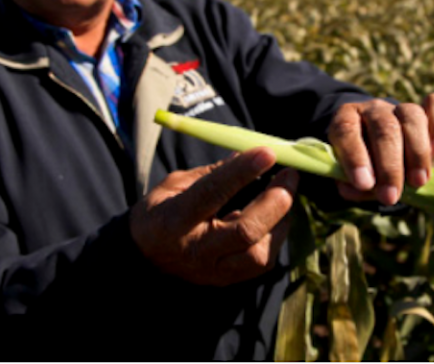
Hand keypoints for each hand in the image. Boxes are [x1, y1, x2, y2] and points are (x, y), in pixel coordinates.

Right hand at [129, 148, 298, 286]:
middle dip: (275, 201)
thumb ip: (212, 172)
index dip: (242, 172)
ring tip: (284, 195)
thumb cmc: (160, 213)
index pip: (213, 193)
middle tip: (289, 176)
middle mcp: (196, 250)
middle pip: (245, 231)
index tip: (268, 153)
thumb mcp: (174, 185)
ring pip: (259, 255)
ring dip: (280, 222)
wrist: (143, 257)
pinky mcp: (226, 281)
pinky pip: (261, 264)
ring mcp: (212, 271)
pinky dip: (275, 238)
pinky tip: (277, 218)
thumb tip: (247, 154)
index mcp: (176, 219)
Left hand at [328, 94, 433, 204]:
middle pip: (385, 128)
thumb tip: (358, 189)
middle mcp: (372, 109)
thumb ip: (352, 183)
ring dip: (417, 152)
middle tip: (390, 196)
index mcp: (345, 118)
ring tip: (418, 182)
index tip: (364, 184)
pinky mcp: (424, 109)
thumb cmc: (361, 165)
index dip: (355, 158)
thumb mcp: (350, 174)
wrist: (377, 146)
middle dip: (390, 166)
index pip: (346, 131)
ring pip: (412, 117)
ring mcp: (399, 107)